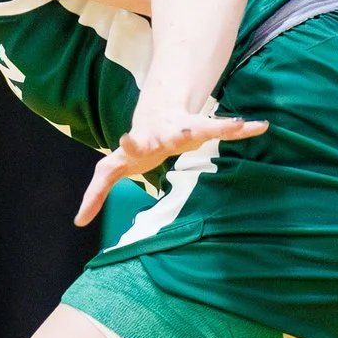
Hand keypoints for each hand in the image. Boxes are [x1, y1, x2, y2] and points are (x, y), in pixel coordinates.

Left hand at [75, 101, 265, 225]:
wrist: (154, 115)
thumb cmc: (132, 150)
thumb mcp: (110, 169)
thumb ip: (95, 194)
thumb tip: (78, 222)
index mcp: (140, 142)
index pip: (133, 143)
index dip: (130, 143)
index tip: (125, 138)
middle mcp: (164, 134)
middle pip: (171, 134)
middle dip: (177, 134)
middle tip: (189, 133)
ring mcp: (184, 130)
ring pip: (203, 127)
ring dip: (221, 127)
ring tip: (242, 124)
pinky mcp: (202, 128)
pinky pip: (223, 128)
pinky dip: (241, 128)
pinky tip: (260, 126)